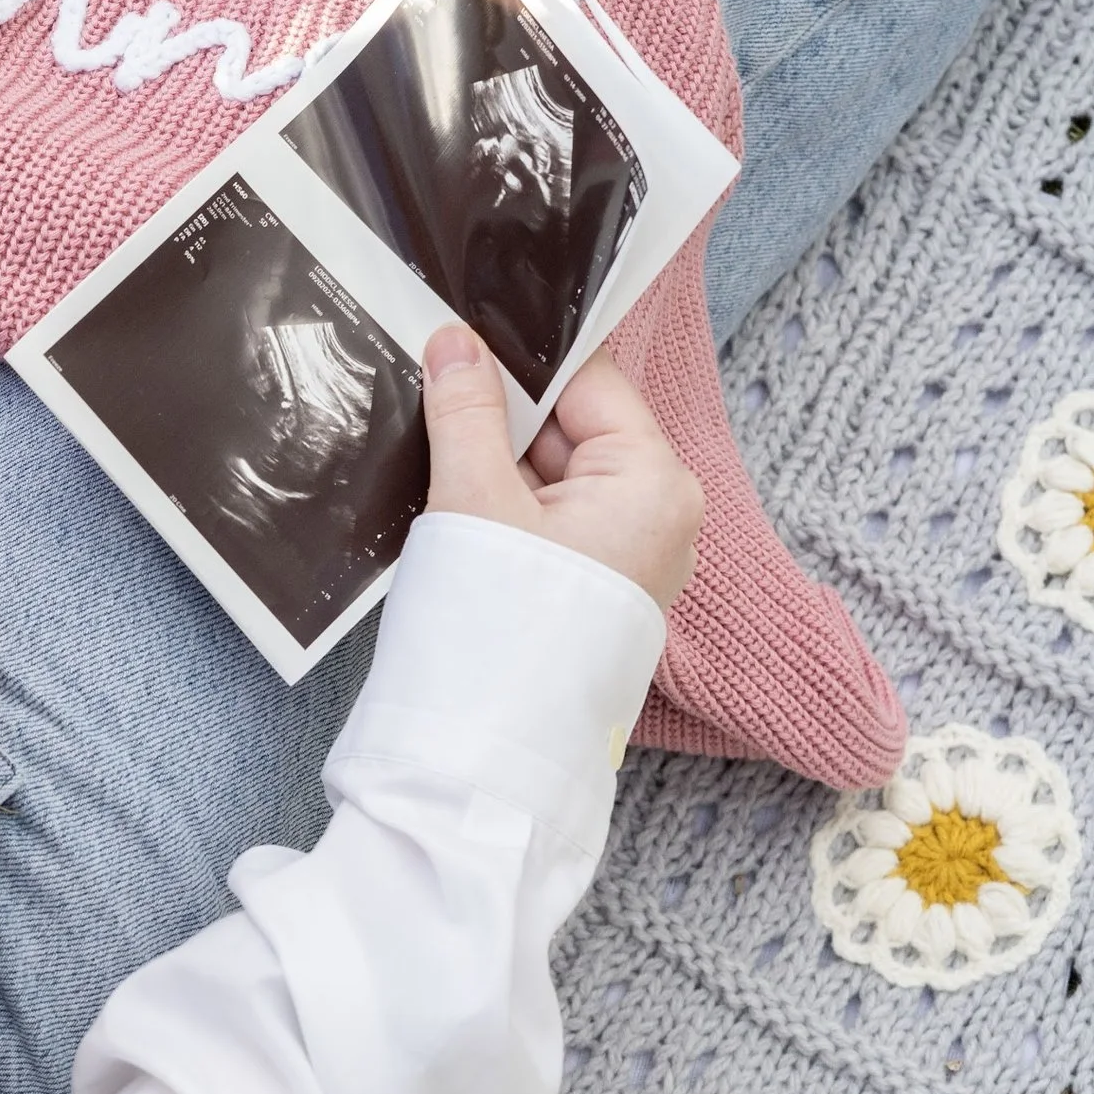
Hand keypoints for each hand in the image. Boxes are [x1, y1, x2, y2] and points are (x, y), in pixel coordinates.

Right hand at [420, 325, 701, 611]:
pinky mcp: (595, 586)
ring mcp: (629, 554)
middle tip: (433, 404)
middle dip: (502, 418)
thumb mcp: (474, 499)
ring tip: (442, 470)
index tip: (459, 342)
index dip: (521, 361)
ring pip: (554, 474)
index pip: (590, 381)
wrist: (489, 751)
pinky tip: (459, 511)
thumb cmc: (499, 630)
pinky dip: (506, 507)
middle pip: (572, 427)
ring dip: (496, 465)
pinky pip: (552, 519)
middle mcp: (659, 514)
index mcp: (654, 480)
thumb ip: (466, 412)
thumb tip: (457, 342)